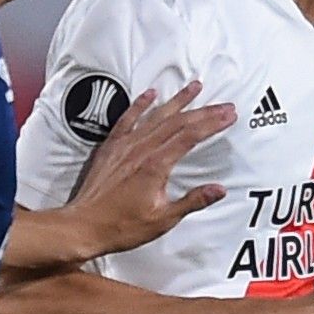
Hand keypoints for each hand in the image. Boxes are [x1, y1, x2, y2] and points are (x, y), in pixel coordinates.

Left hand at [65, 82, 233, 255]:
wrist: (84, 226)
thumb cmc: (120, 226)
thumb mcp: (163, 219)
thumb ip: (192, 201)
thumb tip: (218, 190)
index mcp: (156, 165)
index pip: (190, 136)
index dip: (212, 123)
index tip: (228, 115)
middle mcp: (141, 150)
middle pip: (178, 122)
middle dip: (204, 111)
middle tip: (223, 105)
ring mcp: (125, 146)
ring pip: (156, 115)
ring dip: (177, 100)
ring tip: (194, 87)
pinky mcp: (112, 147)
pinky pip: (128, 119)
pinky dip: (140, 104)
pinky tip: (150, 94)